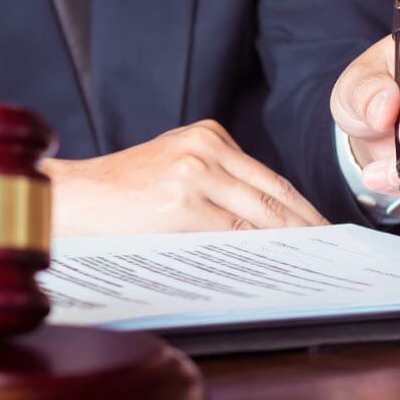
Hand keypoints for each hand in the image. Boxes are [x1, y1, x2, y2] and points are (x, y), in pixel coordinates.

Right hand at [41, 120, 326, 236]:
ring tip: (308, 262)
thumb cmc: (119, 193)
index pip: (268, 176)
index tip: (320, 228)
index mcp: (207, 135)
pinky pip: (232, 232)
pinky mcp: (182, 203)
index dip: (300, 207)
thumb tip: (265, 224)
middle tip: (329, 250)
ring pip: (259, 213)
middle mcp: (205, 147)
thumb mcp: (172, 168)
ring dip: (289, 240)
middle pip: (273, 192)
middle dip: (305, 225)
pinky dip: (255, 250)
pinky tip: (269, 264)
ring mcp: (195, 173)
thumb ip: (216, 182)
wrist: (70, 198)